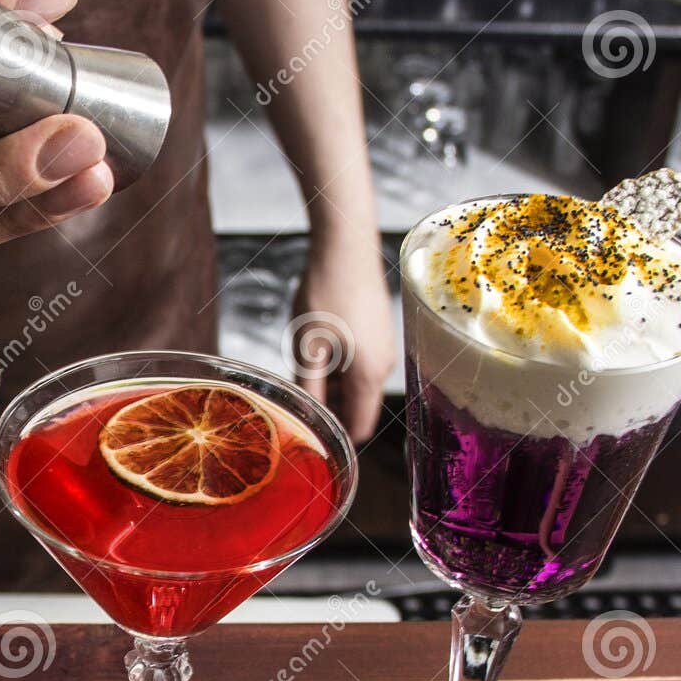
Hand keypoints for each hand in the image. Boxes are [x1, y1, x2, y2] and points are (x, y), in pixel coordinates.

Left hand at [290, 235, 395, 443]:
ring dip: (331, 380)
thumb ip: (309, 388)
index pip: (359, 426)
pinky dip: (340, 361)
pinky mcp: (381, 331)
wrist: (346, 244)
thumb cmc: (325, 292)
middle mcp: (384, 365)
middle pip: (356, 404)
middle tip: (295, 388)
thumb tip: (309, 419)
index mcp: (368, 376)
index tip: (308, 432)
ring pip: (356, 382)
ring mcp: (385, 347)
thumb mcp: (307, 347)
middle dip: (327, 405)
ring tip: (303, 357)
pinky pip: (361, 361)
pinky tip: (318, 340)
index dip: (335, 436)